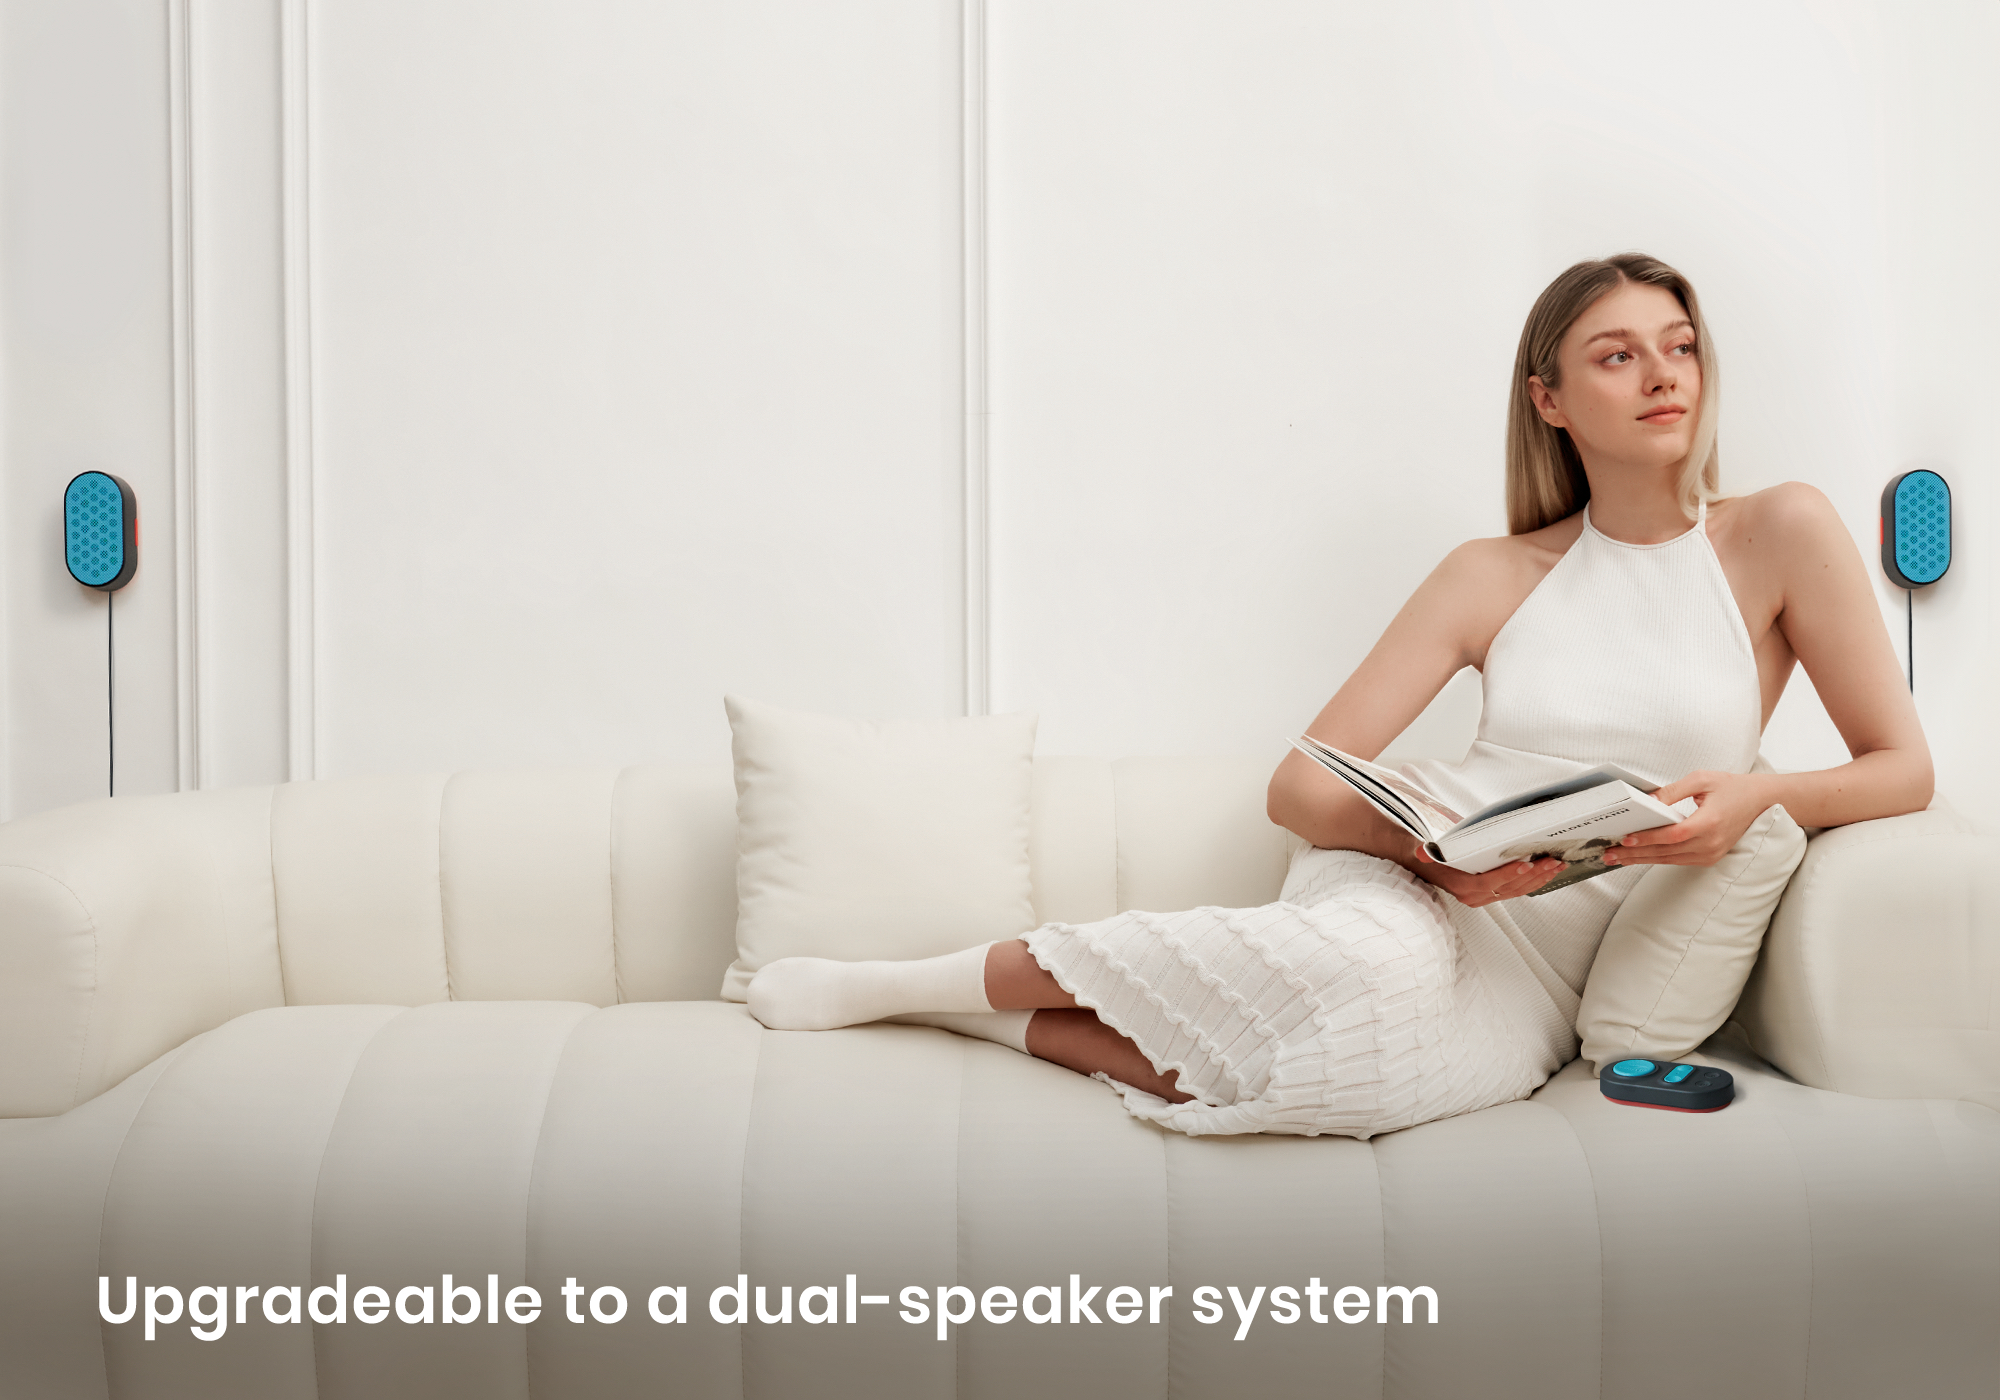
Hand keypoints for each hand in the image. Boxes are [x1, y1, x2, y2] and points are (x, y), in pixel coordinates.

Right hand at [1411, 846, 1566, 907]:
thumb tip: (1419, 852)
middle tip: (1552, 861)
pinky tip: (1547, 874)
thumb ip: (1423, 854)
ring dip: (1539, 879)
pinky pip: (1517, 891)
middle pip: (1509, 887)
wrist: (1427, 868)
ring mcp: (1485, 898)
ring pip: (1517, 890)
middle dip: (1534, 874)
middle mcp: (1474, 897)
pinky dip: (1534, 882)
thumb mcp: (1425, 853)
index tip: (1526, 864)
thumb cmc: (1432, 857)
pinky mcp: (1494, 895)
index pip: (1488, 882)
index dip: (1508, 874)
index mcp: (1461, 886)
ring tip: (1557, 866)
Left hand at [1601, 770, 1776, 868]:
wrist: (1763, 802)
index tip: (1626, 839)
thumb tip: (1647, 801)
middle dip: (1635, 854)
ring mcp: (1712, 854)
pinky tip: (1639, 856)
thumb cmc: (1733, 787)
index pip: (1673, 835)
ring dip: (1642, 860)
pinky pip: (1678, 860)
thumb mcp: (1702, 779)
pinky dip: (1657, 858)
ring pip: (1670, 860)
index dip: (1648, 839)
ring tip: (1616, 858)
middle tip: (1608, 854)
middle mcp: (1711, 843)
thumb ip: (1672, 791)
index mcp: (1710, 822)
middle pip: (1667, 853)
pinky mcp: (1710, 857)